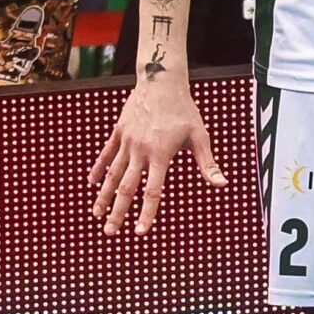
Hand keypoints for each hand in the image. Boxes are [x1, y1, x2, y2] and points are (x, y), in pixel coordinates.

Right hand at [90, 72, 226, 234]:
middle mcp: (140, 150)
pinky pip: (106, 154)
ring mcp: (127, 141)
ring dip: (104, 196)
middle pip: (127, 187)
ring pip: (112, 173)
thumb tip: (222, 185)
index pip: (153, 191)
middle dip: (118, 212)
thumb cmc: (185, 110)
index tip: (140, 231)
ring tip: (96, 215)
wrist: (161, 80)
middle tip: (110, 233)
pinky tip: (91, 184)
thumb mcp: (200, 136)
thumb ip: (208, 163)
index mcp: (161, 154)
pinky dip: (98, 169)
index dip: (147, 213)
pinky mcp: (119, 131)